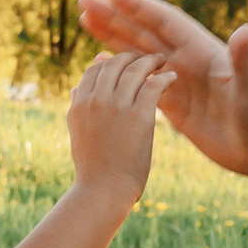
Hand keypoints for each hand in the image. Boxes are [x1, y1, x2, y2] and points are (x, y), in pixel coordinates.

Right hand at [65, 51, 174, 203]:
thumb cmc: (92, 165)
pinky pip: (153, 85)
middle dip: (132, 57)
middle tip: (147, 59)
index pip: (95, 70)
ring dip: (150, 61)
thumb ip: (77, 106)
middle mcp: (96, 100)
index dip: (112, 62)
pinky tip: (171, 77)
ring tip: (161, 61)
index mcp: (80, 104)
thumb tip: (75, 89)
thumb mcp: (78, 131)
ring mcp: (117, 107)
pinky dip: (164, 77)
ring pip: (135, 70)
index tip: (126, 64)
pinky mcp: (139, 116)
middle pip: (115, 64)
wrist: (103, 189)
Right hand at [75, 0, 247, 182]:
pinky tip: (100, 62)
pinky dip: (121, 71)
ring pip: (139, 54)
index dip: (139, 7)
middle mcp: (190, 62)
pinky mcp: (176, 105)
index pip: (166, 22)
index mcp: (205, 52)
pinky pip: (141, 81)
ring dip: (113, 37)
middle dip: (115, 17)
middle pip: (145, 33)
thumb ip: (246, 61)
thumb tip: (246, 29)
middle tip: (84, 1)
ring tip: (86, 21)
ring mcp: (182, 82)